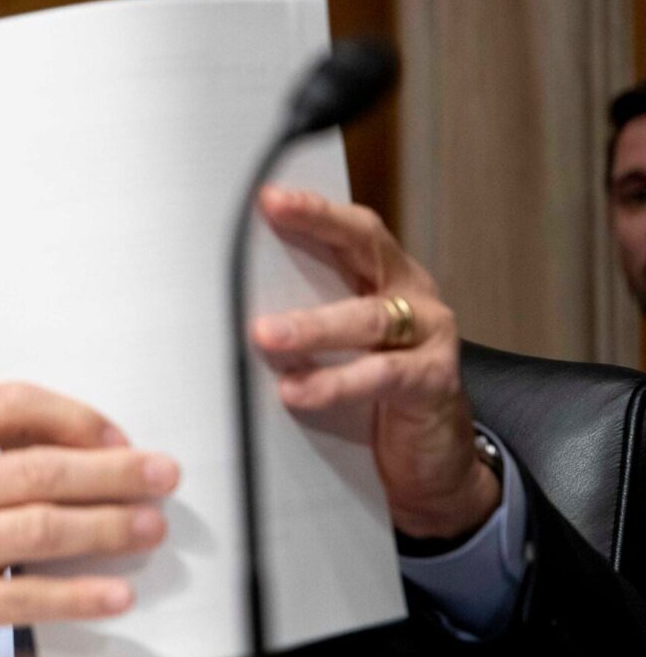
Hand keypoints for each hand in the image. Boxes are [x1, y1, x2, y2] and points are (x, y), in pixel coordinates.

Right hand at [0, 382, 178, 656]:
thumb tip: (100, 447)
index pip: (11, 404)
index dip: (75, 417)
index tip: (122, 439)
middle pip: (38, 470)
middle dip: (112, 473)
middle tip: (164, 477)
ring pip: (40, 529)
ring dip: (108, 527)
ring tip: (152, 528)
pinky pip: (28, 597)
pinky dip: (80, 595)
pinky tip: (118, 594)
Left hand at [252, 185, 500, 539]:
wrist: (431, 460)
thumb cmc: (371, 394)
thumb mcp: (335, 346)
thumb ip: (301, 318)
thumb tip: (222, 306)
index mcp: (385, 277)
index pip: (350, 230)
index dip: (313, 209)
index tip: (266, 196)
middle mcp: (412, 295)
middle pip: (366, 247)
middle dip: (316, 227)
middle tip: (263, 224)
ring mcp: (429, 336)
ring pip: (369, 319)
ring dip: (313, 326)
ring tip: (265, 335)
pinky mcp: (434, 381)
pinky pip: (382, 376)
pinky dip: (337, 383)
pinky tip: (297, 392)